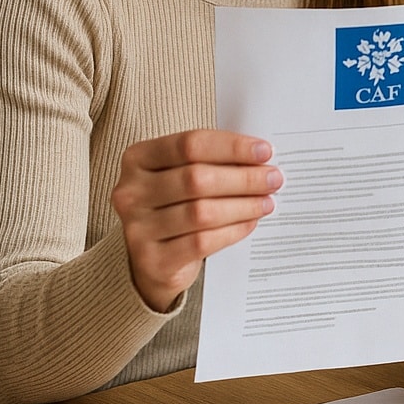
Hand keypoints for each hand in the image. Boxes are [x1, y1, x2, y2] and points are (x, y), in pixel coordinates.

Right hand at [111, 129, 282, 312]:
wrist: (152, 260)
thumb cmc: (176, 205)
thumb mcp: (184, 176)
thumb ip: (213, 162)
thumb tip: (261, 158)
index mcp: (137, 159)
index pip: (190, 144)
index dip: (232, 147)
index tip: (265, 151)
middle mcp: (130, 192)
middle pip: (197, 178)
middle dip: (243, 178)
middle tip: (274, 179)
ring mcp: (136, 228)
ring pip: (201, 212)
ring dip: (243, 205)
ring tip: (267, 202)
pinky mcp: (152, 260)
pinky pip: (202, 242)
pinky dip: (233, 230)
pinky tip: (251, 223)